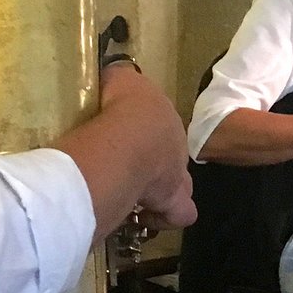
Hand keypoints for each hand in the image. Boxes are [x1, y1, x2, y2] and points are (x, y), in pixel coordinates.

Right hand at [99, 63, 195, 228]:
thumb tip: (112, 75)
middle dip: (151, 164)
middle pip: (170, 156)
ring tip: (133, 195)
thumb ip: (116, 79)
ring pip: (180, 185)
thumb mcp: (117, 80)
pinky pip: (179, 213)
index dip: (143, 136)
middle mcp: (177, 145)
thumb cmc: (120, 105)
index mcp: (164, 117)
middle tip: (124, 170)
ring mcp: (178, 173)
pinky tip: (139, 217)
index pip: (159, 127)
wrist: (127, 135)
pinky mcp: (172, 200)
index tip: (123, 143)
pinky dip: (162, 217)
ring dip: (159, 191)